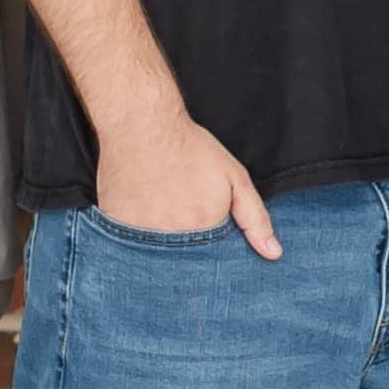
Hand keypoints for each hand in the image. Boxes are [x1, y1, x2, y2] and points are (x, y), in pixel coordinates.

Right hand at [99, 109, 278, 256]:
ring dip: (161, 245)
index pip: (213, 263)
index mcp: (204, 228)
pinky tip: (142, 211)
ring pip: (155, 257)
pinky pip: (129, 245)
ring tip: (162, 210)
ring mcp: (140, 234)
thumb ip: (255, 219)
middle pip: (183, 263)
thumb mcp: (235, 178)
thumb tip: (273, 254)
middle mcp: (171, 237)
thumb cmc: (190, 149)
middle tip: (181, 213)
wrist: (143, 125)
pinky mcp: (115, 226)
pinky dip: (137, 236)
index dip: (211, 252)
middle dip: (186, 249)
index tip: (205, 232)